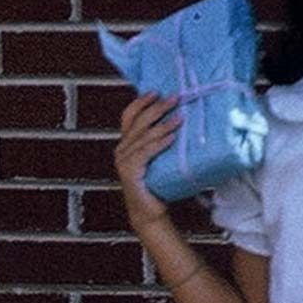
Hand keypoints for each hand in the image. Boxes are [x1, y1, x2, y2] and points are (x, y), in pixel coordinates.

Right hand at [115, 92, 180, 230]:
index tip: (156, 91)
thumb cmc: (157, 183)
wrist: (149, 211)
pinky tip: (172, 137)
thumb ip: (159, 140)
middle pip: (138, 122)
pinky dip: (159, 144)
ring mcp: (123, 161)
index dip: (141, 102)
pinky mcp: (130, 172)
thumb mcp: (157, 157)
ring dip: (163, 125)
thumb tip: (180, 118)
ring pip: (143, 136)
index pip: (129, 116)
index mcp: (126, 143)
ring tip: (180, 117)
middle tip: (175, 99)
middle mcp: (121, 150)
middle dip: (157, 108)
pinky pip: (146, 153)